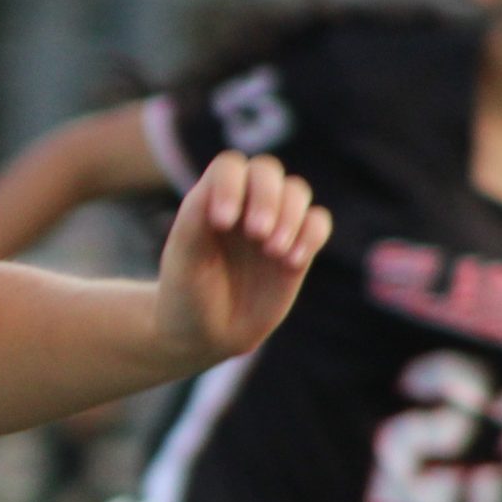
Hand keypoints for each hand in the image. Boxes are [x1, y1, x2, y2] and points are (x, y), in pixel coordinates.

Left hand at [153, 151, 332, 366]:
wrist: (204, 334)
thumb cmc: (185, 291)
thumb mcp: (183, 257)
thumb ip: (196, 216)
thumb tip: (221, 184)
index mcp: (210, 199)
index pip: (230, 167)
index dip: (231, 186)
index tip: (222, 223)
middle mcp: (243, 205)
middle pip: (267, 171)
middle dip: (267, 197)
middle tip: (257, 235)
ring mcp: (273, 224)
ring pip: (297, 191)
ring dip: (290, 216)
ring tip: (273, 251)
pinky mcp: (296, 248)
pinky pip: (318, 223)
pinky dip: (311, 235)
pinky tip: (292, 261)